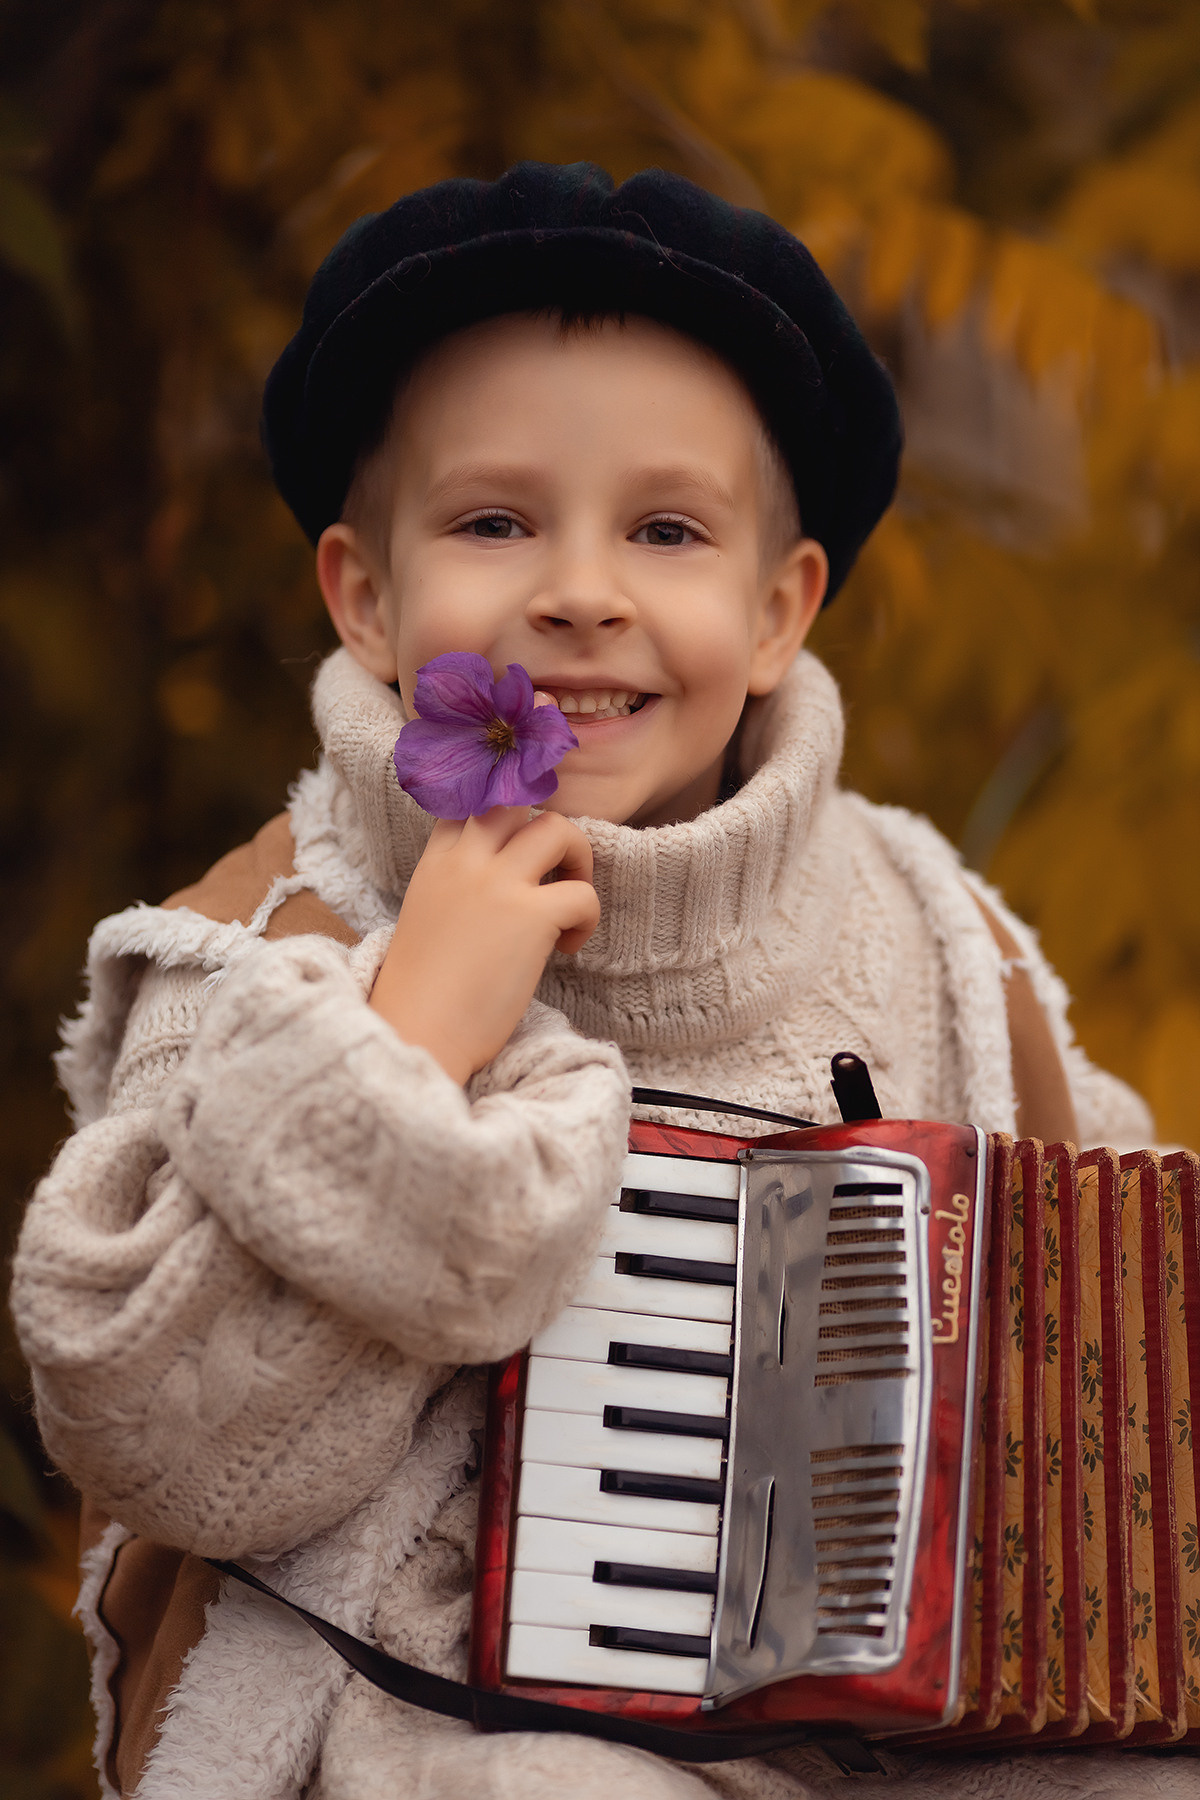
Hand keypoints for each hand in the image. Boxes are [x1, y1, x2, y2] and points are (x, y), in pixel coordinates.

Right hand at [369, 807, 599, 1081]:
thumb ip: (456, 888)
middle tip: (556, 873)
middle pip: (518, 802)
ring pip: (558, 828)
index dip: (505, 821)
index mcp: (436, 862)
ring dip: (578, 859)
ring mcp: (498, 885)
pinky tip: (569, 948)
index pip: (474, 804)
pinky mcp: (531, 917)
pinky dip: (588, 917)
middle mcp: (465, 862)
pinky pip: (583, 893)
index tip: (520, 854)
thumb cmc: (422, 994)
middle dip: (548, 828)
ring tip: (570, 905)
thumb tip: (503, 888)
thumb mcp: (427, 919)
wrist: (417, 1034)